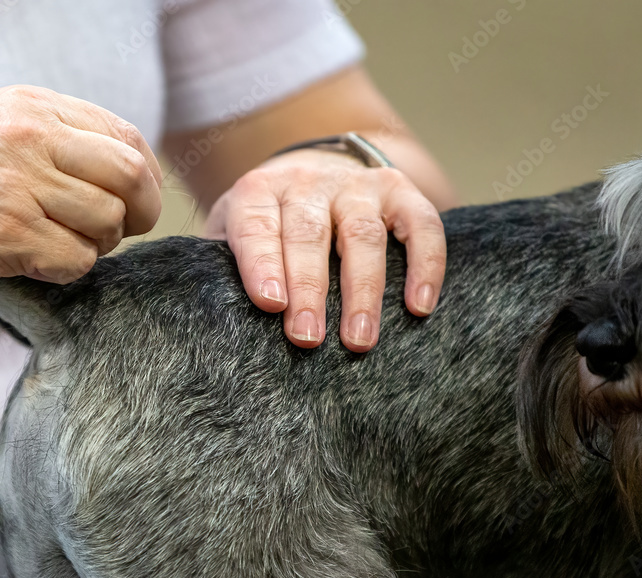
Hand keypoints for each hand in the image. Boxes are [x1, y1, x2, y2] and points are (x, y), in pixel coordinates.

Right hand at [0, 85, 162, 291]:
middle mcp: (29, 138)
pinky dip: (69, 269)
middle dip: (141, 212)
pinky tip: (37, 261)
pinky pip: (77, 260)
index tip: (134, 202)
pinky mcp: (5, 233)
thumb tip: (129, 172)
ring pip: (108, 222)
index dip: (146, 177)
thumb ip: (57, 138)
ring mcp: (18, 185)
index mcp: (33, 107)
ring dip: (97, 245)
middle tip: (118, 231)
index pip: (127, 137)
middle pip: (131, 176)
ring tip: (60, 243)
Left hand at [204, 149, 446, 351]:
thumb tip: (216, 315)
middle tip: (307, 338)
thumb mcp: (232, 232)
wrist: (315, 173)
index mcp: (259, 191)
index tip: (270, 304)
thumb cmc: (269, 225)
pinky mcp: (399, 191)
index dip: (262, 263)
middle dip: (309, 288)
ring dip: (362, 290)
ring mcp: (356, 185)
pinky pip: (421, 225)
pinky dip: (425, 265)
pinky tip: (419, 306)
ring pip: (363, 235)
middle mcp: (308, 182)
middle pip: (308, 234)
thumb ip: (222, 265)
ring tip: (359, 339)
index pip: (257, 226)